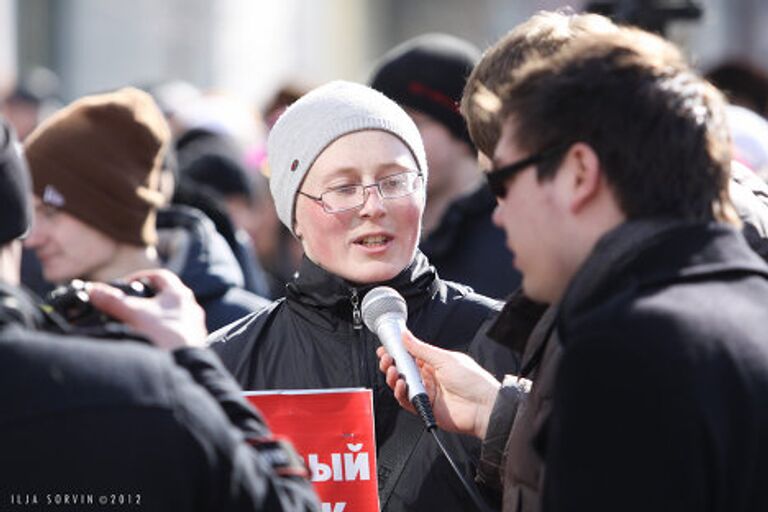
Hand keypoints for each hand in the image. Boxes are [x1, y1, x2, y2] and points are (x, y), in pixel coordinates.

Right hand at [88, 269, 207, 350]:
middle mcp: (190, 308)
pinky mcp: (193, 343)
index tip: (126, 284)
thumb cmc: (165, 336)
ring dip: (154, 318)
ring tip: (137, 325)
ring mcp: (193, 326)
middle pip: (166, 296)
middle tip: (130, 306)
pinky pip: (175, 333)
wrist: (183, 366)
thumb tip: (94, 290)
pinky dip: (161, 334)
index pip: (160, 276)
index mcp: (179, 294)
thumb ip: (113, 301)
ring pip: (171, 316)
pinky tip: (151, 342)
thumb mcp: (134, 314)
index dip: (140, 276)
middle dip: (146, 300)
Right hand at [377, 330, 500, 438]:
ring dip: (394, 378)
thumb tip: (406, 335)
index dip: (397, 352)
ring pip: (403, 385)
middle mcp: (430, 377)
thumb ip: (421, 349)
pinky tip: (402, 386)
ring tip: (395, 372)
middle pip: (404, 370)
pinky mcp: (426, 408)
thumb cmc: (473, 381)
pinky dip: (401, 394)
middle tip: (387, 360)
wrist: (484, 407)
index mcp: (435, 363)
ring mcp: (427, 393)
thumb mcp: (444, 359)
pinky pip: (407, 401)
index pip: (410, 355)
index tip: (386, 348)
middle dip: (392, 364)